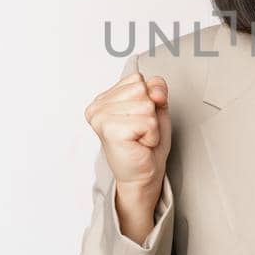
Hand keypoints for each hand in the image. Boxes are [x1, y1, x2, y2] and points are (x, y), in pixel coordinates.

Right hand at [84, 71, 170, 242]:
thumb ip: (157, 89)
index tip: (140, 120)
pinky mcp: (110, 130)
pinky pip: (147, 121)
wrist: (144, 175)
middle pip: (142, 89)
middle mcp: (98, 106)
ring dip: (151, 126)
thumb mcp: (156, 108)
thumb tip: (155, 91)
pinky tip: (139, 144)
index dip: (149, 100)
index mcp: (104, 98)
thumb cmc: (147, 144)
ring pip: (146, 105)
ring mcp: (101, 117)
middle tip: (140, 132)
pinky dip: (151, 135)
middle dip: (150, 112)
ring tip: (140, 138)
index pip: (138, 79)